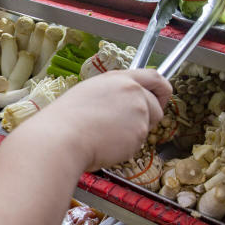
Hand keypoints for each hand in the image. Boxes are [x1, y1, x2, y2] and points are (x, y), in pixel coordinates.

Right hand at [32, 69, 171, 170]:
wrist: (63, 137)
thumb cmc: (67, 119)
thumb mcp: (90, 93)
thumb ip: (113, 94)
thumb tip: (121, 104)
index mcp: (119, 79)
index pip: (154, 77)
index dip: (162, 89)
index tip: (161, 97)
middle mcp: (133, 91)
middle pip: (157, 106)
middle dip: (149, 118)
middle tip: (128, 128)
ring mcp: (139, 112)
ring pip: (148, 127)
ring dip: (134, 134)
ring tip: (107, 135)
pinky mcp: (140, 132)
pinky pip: (139, 143)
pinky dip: (126, 147)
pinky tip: (106, 144)